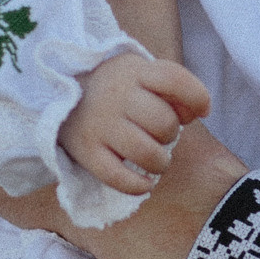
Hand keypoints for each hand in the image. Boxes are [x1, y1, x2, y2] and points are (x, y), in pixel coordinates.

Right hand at [60, 51, 210, 197]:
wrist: (57, 89)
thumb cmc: (115, 87)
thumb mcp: (141, 73)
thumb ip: (171, 87)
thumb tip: (199, 111)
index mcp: (134, 72)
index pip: (174, 80)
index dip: (197, 97)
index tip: (202, 111)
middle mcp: (116, 96)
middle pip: (164, 123)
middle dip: (171, 135)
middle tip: (160, 135)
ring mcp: (100, 124)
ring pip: (147, 153)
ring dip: (160, 163)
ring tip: (155, 160)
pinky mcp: (86, 152)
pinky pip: (119, 178)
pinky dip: (138, 186)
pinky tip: (144, 183)